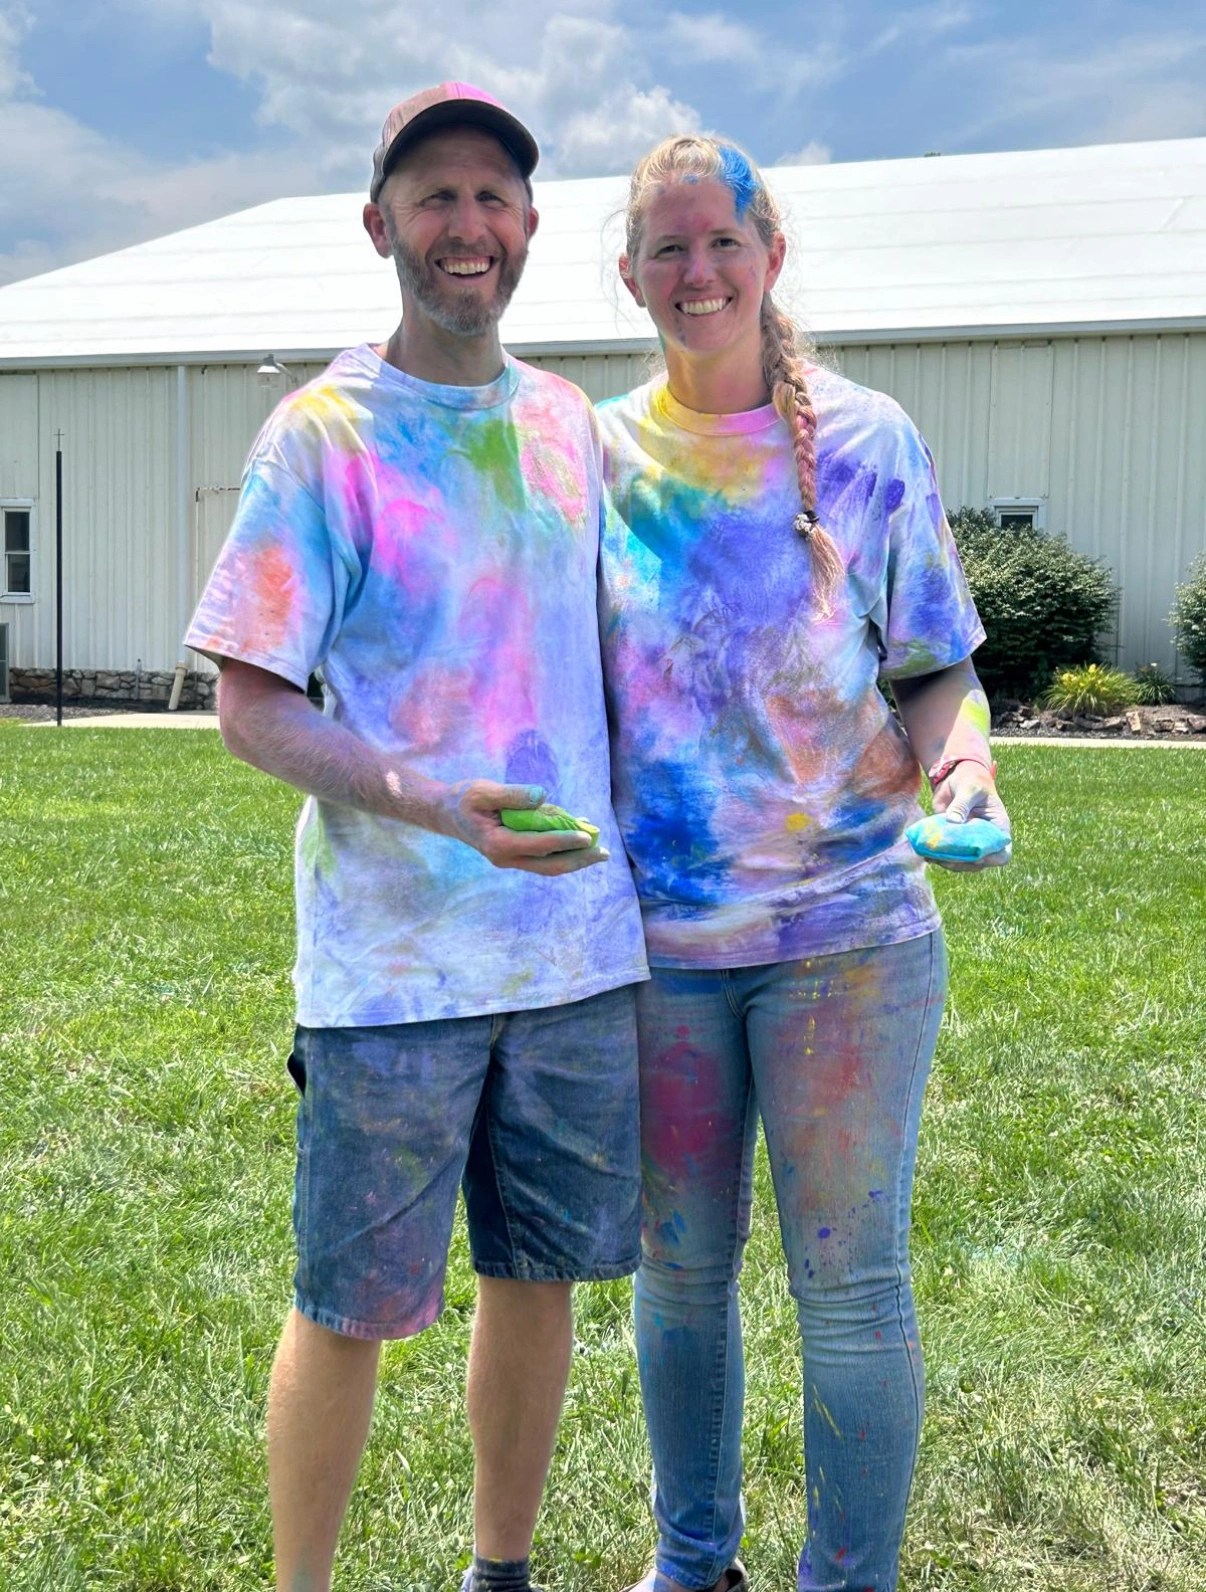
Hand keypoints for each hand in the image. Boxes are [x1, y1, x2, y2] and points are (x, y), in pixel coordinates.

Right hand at [439, 781, 609, 875]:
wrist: (447, 813)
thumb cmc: (464, 799)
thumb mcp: (483, 791)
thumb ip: (512, 794)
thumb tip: (542, 796)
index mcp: (498, 843)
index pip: (539, 845)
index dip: (564, 841)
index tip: (586, 836)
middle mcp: (506, 857)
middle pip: (549, 865)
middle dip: (578, 860)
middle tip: (604, 853)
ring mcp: (510, 859)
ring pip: (548, 865)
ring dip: (574, 859)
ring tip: (598, 852)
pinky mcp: (515, 854)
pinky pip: (542, 857)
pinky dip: (562, 851)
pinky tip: (579, 841)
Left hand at [930, 764, 1011, 870]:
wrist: (955, 779)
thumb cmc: (970, 781)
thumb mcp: (969, 789)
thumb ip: (961, 805)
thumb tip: (952, 821)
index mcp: (998, 828)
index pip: (1003, 853)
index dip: (992, 859)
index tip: (976, 856)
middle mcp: (985, 839)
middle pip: (980, 863)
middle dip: (963, 863)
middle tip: (946, 857)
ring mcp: (969, 843)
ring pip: (963, 863)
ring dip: (949, 863)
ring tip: (933, 857)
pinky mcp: (954, 842)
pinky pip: (949, 856)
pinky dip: (938, 857)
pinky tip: (927, 854)